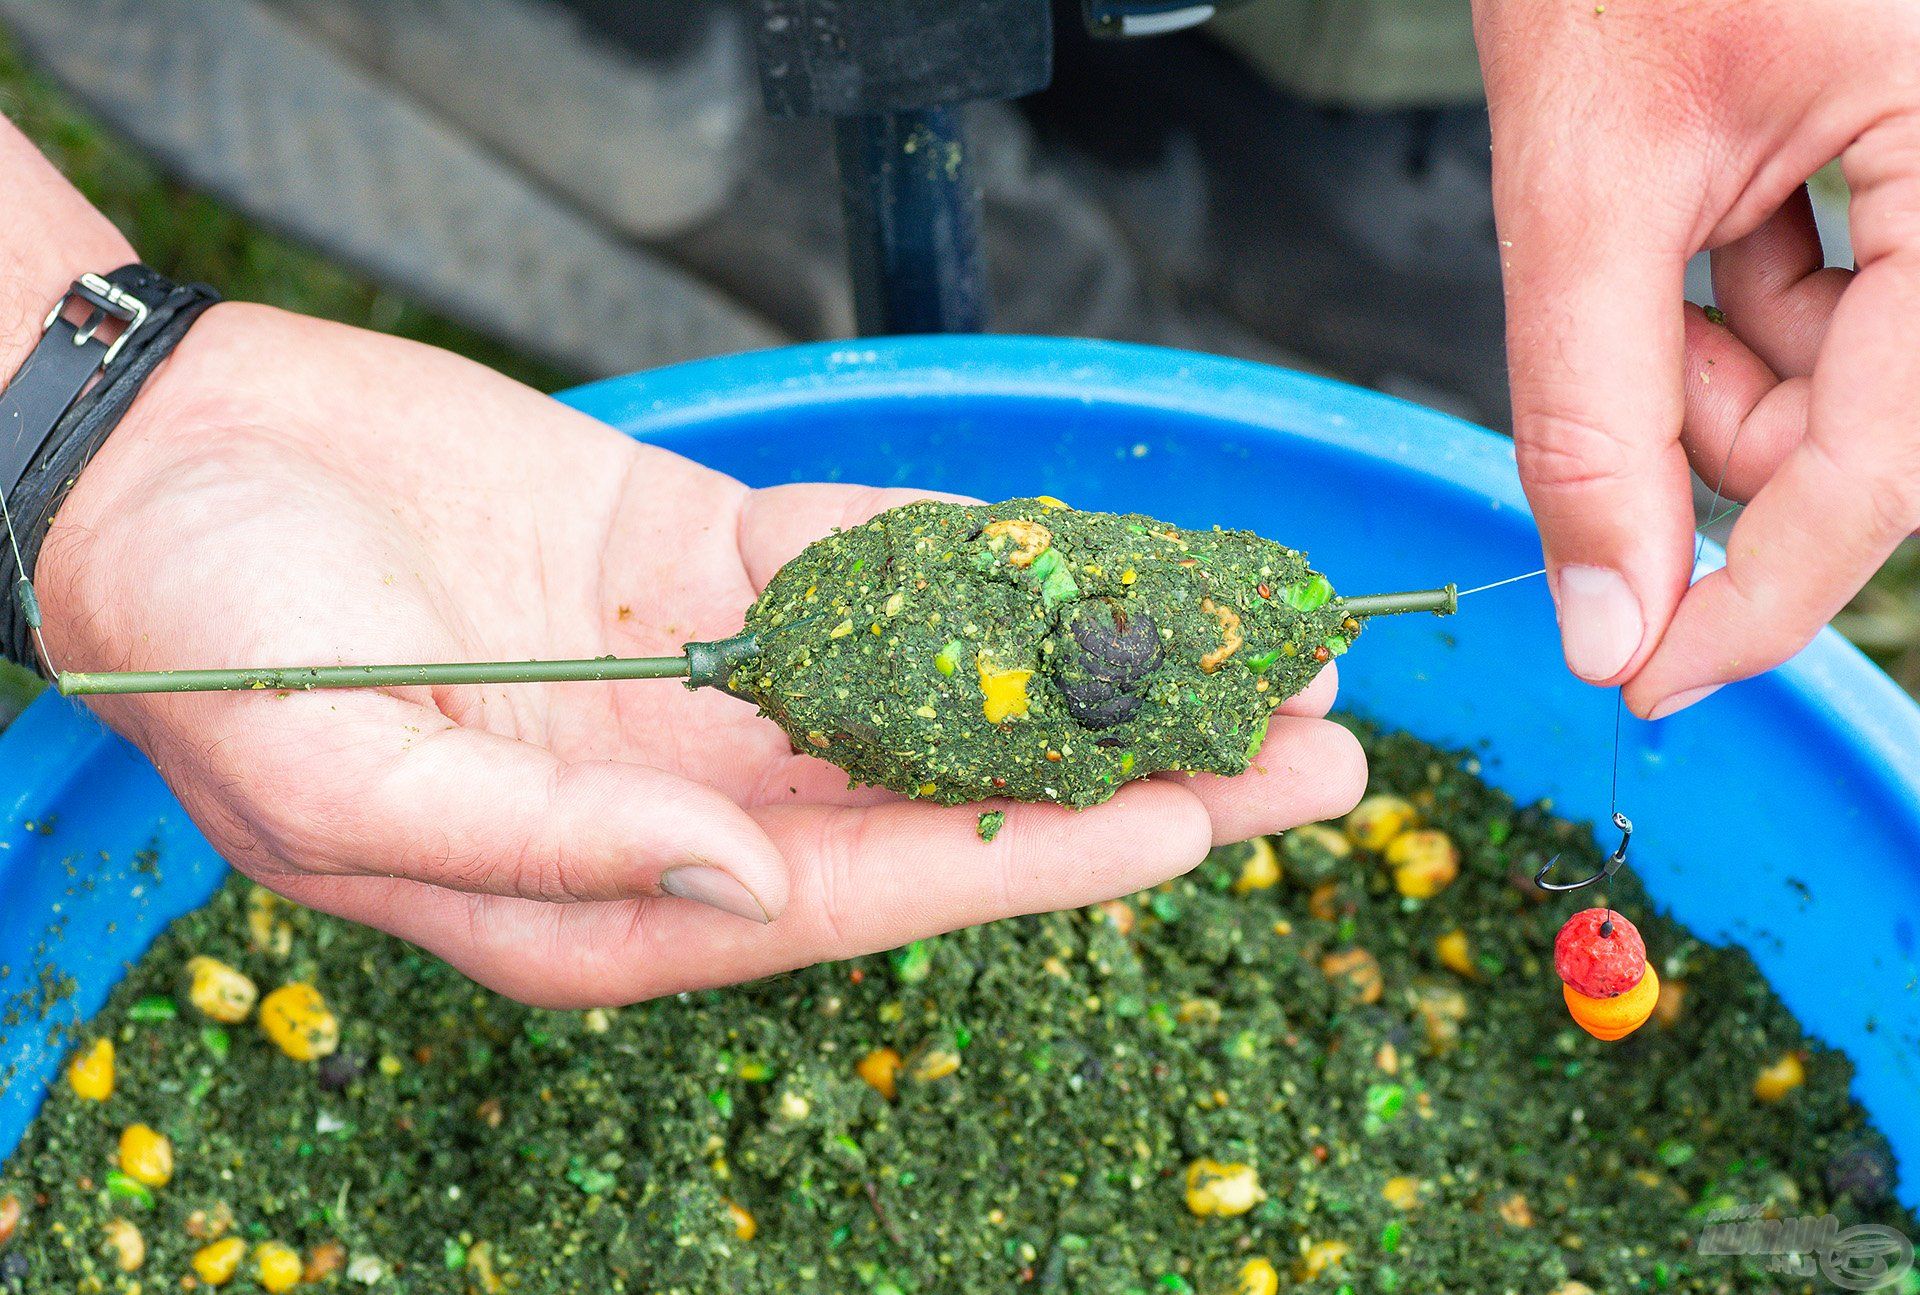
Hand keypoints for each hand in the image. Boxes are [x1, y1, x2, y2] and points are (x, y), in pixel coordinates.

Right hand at [36, 304, 1365, 1005]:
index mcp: (612, 894)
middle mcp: (687, 798)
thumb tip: (750, 874)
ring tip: (1260, 660)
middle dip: (1129, 779)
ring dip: (1094, 668)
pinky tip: (1106, 566)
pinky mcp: (696, 567)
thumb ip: (556, 841)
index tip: (1188, 814)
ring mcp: (702, 680)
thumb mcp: (348, 776)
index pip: (868, 888)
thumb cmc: (212, 635)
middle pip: (949, 800)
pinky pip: (866, 566)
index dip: (1033, 856)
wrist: (162, 457)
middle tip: (1309, 756)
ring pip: (940, 684)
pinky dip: (984, 561)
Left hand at [1475, 0, 1919, 715]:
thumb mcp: (1582, 190)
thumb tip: (1612, 626)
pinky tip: (1691, 218)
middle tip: (1623, 356)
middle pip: (1873, 430)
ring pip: (1851, 382)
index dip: (1761, 592)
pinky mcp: (1916, 167)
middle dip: (1718, 437)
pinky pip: (1846, 306)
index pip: (1889, 460)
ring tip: (1654, 233)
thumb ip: (1595, 422)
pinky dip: (1737, 311)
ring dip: (1716, 368)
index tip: (1645, 679)